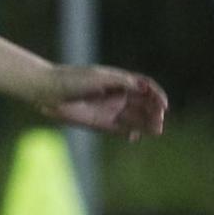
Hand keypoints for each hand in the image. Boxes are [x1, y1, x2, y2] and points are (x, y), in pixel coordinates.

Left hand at [37, 65, 167, 140]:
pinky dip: (130, 133)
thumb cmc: (73, 79)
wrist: (49, 91)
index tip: (163, 105)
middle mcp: (117, 95)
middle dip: (154, 112)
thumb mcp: (98, 77)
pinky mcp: (101, 123)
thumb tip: (142, 86)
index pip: (145, 87)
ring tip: (156, 131)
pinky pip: (121, 130)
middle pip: (143, 104)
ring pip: (135, 118)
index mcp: (119, 81)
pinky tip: (135, 137)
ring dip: (147, 124)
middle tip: (160, 121)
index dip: (157, 95)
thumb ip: (120, 81)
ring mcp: (110, 110)